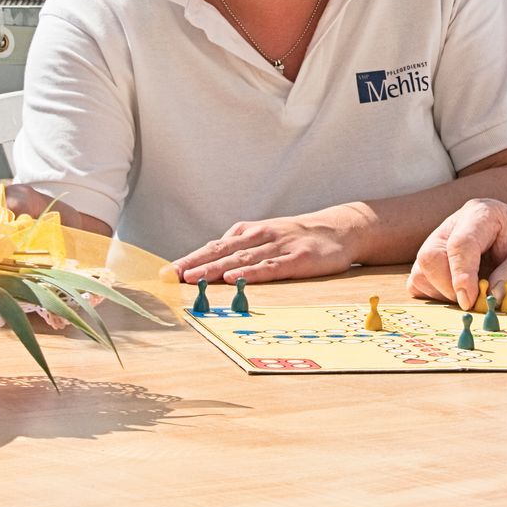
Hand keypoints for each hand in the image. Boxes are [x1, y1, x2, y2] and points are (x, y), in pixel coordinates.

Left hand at [172, 209, 359, 285]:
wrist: (340, 228)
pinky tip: (235, 279)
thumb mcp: (265, 235)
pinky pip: (271, 267)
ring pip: (241, 259)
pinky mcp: (298, 259)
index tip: (166, 272)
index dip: (189, 259)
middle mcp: (259, 236)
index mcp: (248, 232)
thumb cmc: (297, 236)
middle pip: (221, 252)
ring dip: (215, 269)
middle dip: (194, 265)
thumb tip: (210, 260)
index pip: (213, 246)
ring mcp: (278, 246)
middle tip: (170, 277)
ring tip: (193, 278)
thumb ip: (240, 247)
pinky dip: (251, 273)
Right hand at [406, 199, 506, 309]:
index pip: (459, 244)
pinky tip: (460, 298)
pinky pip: (421, 280)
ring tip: (472, 300)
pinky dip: (434, 295)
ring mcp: (444, 242)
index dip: (461, 276)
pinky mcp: (440, 261)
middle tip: (474, 304)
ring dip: (441, 293)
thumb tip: (489, 299)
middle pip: (431, 255)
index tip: (469, 302)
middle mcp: (456, 224)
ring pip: (422, 269)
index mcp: (481, 213)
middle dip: (448, 287)